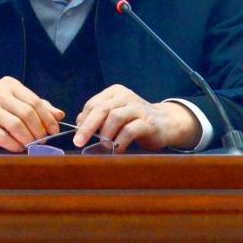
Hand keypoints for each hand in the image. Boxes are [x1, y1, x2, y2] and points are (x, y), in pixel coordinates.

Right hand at [0, 76, 63, 151]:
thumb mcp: (16, 102)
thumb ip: (38, 106)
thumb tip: (59, 115)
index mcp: (10, 85)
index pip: (34, 101)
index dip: (47, 117)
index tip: (54, 130)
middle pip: (26, 113)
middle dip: (39, 130)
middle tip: (43, 140)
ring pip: (16, 125)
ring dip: (28, 139)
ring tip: (32, 145)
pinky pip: (2, 136)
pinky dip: (14, 144)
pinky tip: (19, 148)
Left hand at [73, 84, 199, 151]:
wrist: (164, 123)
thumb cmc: (134, 120)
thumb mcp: (115, 113)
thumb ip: (98, 116)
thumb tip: (79, 124)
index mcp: (115, 92)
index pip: (93, 104)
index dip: (83, 121)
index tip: (77, 136)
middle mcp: (126, 96)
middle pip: (101, 109)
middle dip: (88, 127)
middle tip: (79, 142)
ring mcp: (138, 108)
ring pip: (115, 118)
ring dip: (105, 135)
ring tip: (100, 148)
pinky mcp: (147, 122)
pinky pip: (129, 131)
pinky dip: (120, 142)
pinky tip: (116, 151)